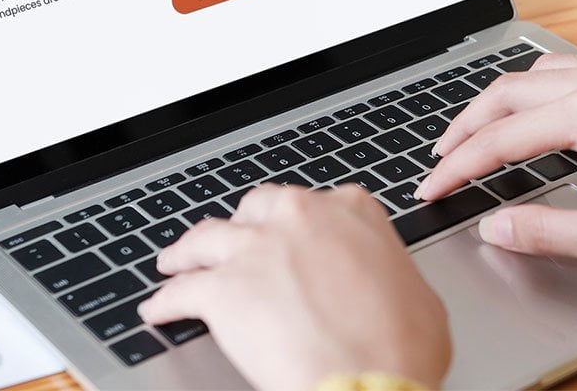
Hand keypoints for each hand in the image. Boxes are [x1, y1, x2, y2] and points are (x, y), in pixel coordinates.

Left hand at [139, 184, 450, 390]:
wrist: (370, 382)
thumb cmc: (401, 349)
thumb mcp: (417, 295)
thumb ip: (386, 272)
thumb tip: (382, 285)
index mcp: (352, 211)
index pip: (315, 203)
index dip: (296, 225)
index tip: (289, 237)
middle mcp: (301, 217)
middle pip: (255, 208)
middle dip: (243, 227)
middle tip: (236, 245)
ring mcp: (258, 249)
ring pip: (206, 236)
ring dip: (187, 251)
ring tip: (176, 261)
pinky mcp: (223, 288)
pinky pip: (181, 290)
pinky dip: (166, 301)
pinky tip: (159, 309)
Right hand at [416, 54, 576, 268]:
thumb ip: (544, 230)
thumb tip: (494, 226)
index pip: (499, 139)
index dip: (457, 167)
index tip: (433, 187)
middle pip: (508, 90)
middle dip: (466, 123)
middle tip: (442, 154)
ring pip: (543, 69)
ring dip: (504, 98)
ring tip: (484, 127)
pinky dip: (546, 86)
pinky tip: (548, 110)